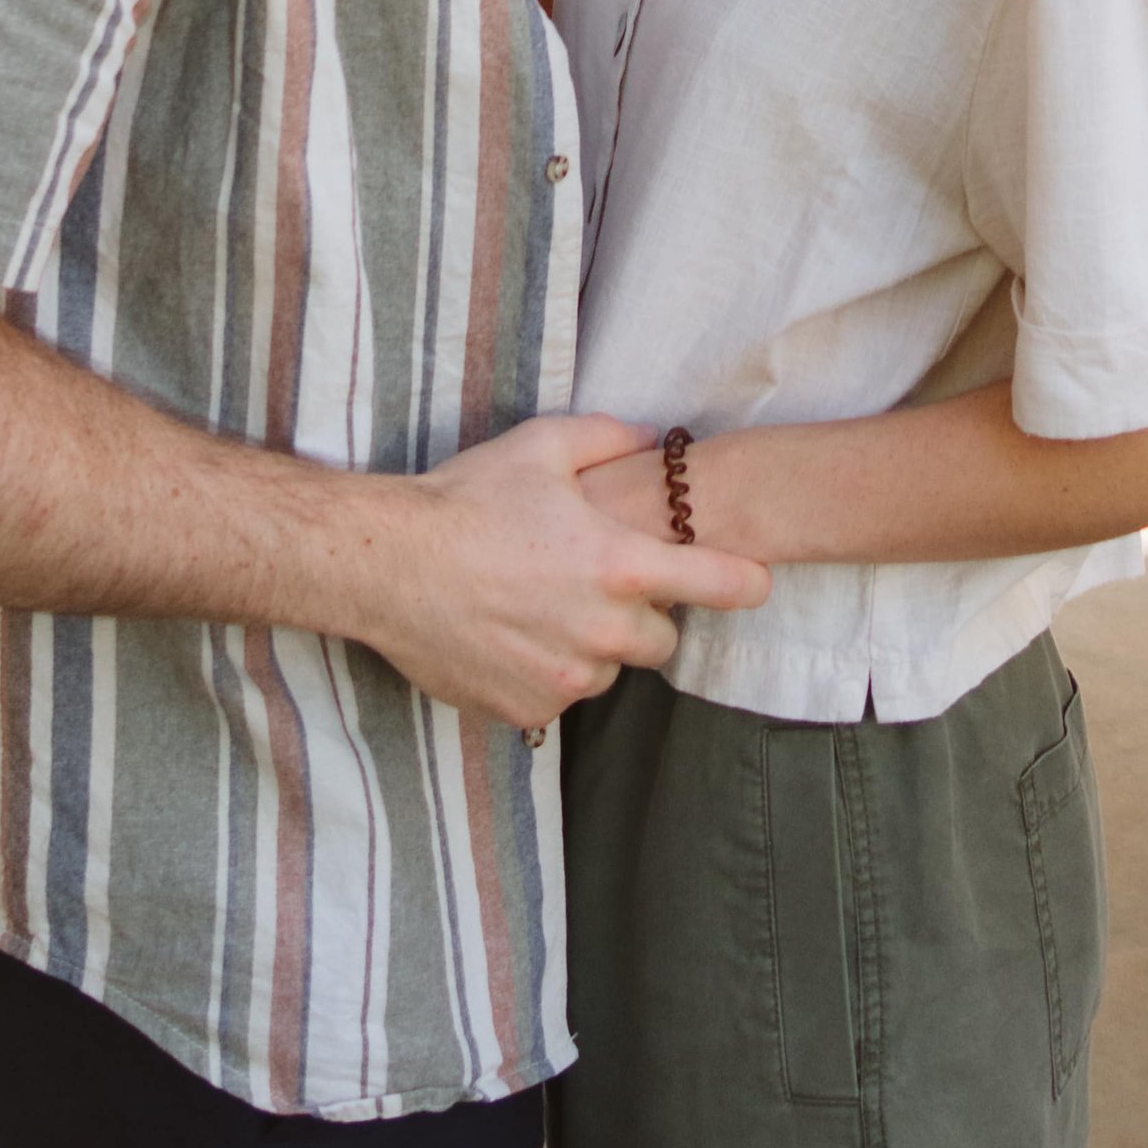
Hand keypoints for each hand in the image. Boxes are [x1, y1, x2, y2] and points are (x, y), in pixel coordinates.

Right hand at [343, 413, 768, 730]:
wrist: (389, 566)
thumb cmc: (467, 501)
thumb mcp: (542, 446)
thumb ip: (611, 438)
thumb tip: (653, 440)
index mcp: (618, 565)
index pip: (716, 585)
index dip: (743, 584)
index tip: (758, 585)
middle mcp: (601, 630)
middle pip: (662, 641)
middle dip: (643, 615)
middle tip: (601, 585)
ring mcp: (564, 677)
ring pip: (608, 670)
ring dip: (593, 647)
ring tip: (544, 607)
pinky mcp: (527, 709)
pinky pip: (559, 696)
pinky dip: (548, 672)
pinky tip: (512, 636)